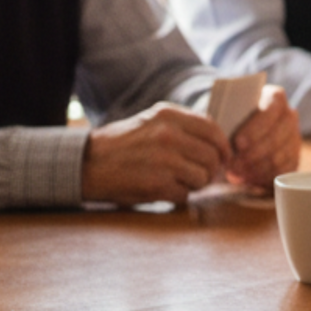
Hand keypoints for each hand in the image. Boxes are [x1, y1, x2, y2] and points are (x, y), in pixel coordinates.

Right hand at [82, 102, 230, 205]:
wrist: (86, 164)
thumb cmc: (123, 144)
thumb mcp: (152, 122)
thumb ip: (184, 127)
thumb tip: (220, 142)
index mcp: (168, 115)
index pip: (213, 129)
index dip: (223, 146)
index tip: (224, 156)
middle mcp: (168, 135)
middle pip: (212, 156)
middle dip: (209, 169)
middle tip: (198, 174)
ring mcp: (163, 160)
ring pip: (203, 177)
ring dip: (194, 184)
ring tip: (176, 180)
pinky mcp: (157, 184)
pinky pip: (185, 194)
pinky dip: (177, 195)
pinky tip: (162, 188)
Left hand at [225, 85, 300, 189]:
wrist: (239, 131)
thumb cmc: (230, 119)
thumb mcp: (225, 111)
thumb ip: (226, 116)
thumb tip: (220, 131)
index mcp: (274, 97)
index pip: (272, 109)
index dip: (256, 127)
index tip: (238, 143)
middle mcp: (289, 116)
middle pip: (277, 137)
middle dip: (253, 154)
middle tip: (232, 166)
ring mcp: (294, 138)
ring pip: (279, 157)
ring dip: (255, 168)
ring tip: (235, 175)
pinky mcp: (294, 158)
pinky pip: (282, 172)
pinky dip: (262, 178)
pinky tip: (246, 180)